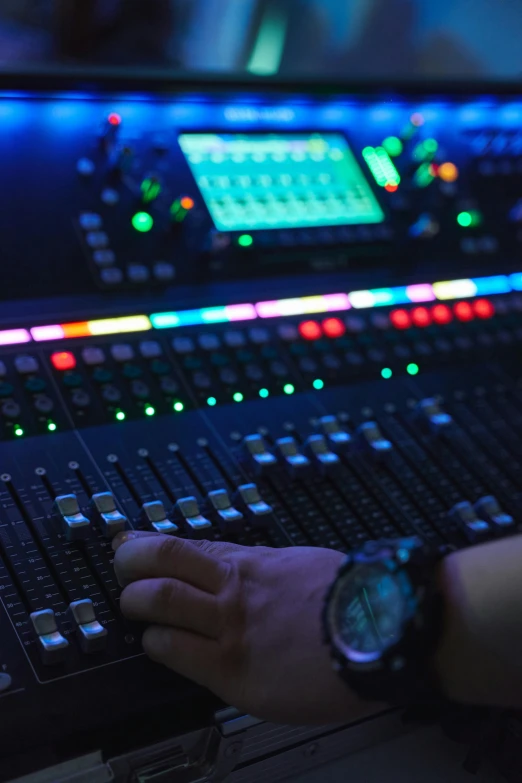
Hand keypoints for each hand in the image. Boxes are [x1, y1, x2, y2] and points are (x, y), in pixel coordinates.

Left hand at [113, 533, 377, 724]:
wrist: (384, 631)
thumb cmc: (356, 600)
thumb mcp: (305, 567)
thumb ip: (270, 571)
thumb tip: (254, 574)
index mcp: (253, 562)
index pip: (187, 544)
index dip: (148, 542)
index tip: (129, 541)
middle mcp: (234, 588)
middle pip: (161, 559)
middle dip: (129, 562)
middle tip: (121, 569)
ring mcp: (230, 626)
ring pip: (158, 600)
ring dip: (135, 602)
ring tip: (133, 609)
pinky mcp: (233, 670)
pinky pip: (175, 652)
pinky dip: (157, 645)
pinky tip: (158, 646)